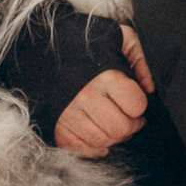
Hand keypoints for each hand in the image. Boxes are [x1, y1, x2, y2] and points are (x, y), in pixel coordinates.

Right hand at [54, 26, 155, 157]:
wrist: (36, 44)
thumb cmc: (80, 40)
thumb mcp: (116, 35)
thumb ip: (138, 59)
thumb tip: (149, 88)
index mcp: (105, 76)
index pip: (136, 105)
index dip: (141, 106)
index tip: (137, 104)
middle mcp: (86, 97)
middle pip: (121, 128)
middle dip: (131, 126)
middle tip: (130, 120)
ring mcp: (68, 113)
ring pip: (102, 141)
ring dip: (113, 138)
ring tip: (114, 126)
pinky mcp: (54, 124)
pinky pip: (78, 148)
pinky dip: (92, 150)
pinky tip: (100, 142)